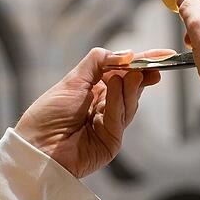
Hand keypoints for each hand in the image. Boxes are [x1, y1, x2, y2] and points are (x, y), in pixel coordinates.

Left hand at [15, 47, 173, 177]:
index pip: (125, 74)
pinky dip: (119, 101)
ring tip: (131, 73)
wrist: (36, 147)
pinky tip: (117, 86)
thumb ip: (98, 62)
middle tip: (151, 64)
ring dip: (130, 87)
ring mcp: (110, 125)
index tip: (164, 55)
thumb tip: (126, 53)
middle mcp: (105, 107)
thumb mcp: (72, 80)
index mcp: (95, 90)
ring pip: (130, 103)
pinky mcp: (112, 142)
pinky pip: (120, 118)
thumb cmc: (48, 114)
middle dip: (142, 75)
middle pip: (132, 88)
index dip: (143, 63)